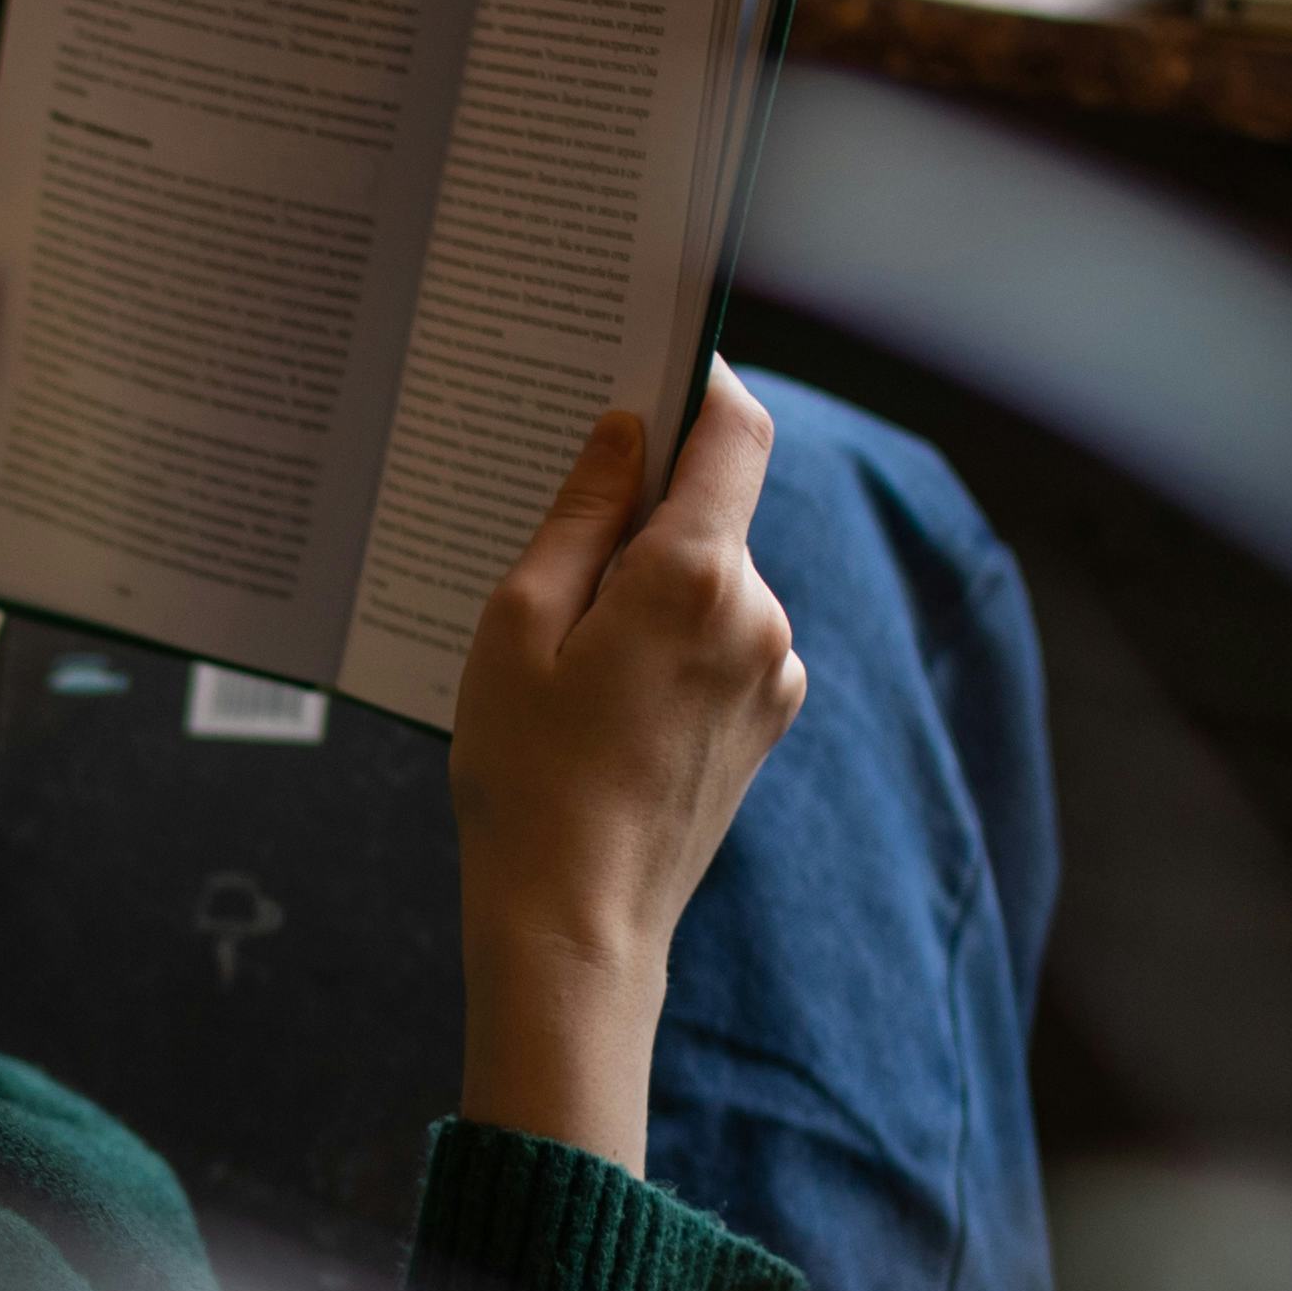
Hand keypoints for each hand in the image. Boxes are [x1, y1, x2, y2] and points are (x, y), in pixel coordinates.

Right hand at [446, 367, 807, 1164]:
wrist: (575, 926)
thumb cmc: (526, 779)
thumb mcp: (518, 625)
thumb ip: (581, 514)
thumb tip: (625, 430)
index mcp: (698, 577)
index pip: (734, 430)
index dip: (698, 383)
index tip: (653, 364)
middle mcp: (760, 615)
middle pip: (713, 509)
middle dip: (642, 509)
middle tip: (551, 545)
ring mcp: (773, 672)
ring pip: (713, 579)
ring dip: (649, 584)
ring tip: (563, 650)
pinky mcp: (765, 719)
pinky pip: (719, 639)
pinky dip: (666, 639)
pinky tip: (598, 696)